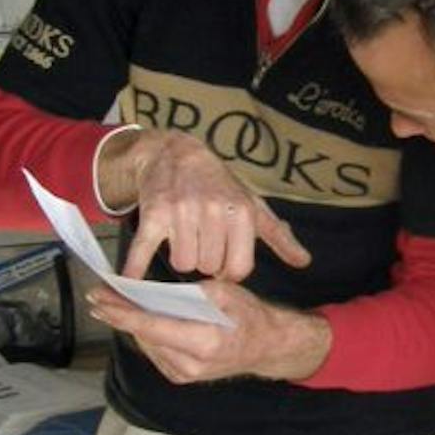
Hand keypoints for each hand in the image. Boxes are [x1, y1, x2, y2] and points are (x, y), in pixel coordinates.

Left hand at [86, 281, 332, 385]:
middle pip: (143, 336)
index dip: (120, 313)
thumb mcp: (223, 292)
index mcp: (203, 341)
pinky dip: (145, 336)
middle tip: (99, 297)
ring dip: (130, 326)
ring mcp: (185, 375)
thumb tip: (153, 294)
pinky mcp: (182, 377)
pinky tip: (139, 321)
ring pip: (146, 345)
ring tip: (113, 306)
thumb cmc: (249, 315)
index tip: (98, 300)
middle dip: (119, 315)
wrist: (267, 346)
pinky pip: (155, 353)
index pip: (150, 326)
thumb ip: (188, 293)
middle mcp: (190, 364)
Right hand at [101, 130, 310, 281]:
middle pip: (209, 268)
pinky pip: (144, 250)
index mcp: (241, 212)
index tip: (223, 264)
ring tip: (183, 241)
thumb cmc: (219, 184)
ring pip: (182, 264)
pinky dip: (135, 269)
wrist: (175, 153)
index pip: (239, 268)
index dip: (230, 272)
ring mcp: (182, 212)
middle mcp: (213, 211)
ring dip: (181, 259)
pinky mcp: (153, 214)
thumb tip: (303, 262)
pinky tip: (130, 282)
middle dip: (204, 263)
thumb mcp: (253, 205)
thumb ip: (278, 235)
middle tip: (201, 246)